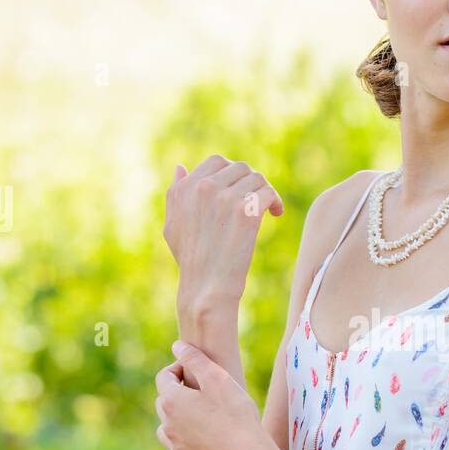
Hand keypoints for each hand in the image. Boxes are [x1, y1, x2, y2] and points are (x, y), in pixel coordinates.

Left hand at [155, 341, 262, 449]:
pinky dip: (178, 445)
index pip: (164, 376)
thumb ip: (194, 359)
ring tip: (200, 416)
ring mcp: (174, 446)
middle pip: (164, 401)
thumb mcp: (217, 378)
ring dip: (177, 419)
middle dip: (178, 393)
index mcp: (171, 400)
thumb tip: (177, 346)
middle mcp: (167, 424)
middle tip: (204, 391)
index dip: (179, 368)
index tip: (197, 370)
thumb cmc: (235, 414)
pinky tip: (192, 443)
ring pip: (166, 427)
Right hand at [163, 155, 283, 305]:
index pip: (216, 162)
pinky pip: (268, 192)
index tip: (241, 190)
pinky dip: (275, 201)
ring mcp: (225, 197)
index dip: (233, 173)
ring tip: (268, 209)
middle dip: (251, 182)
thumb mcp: (173, 225)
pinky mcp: (246, 210)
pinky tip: (276, 214)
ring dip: (265, 192)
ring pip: (257, 179)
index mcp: (184, 188)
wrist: (206, 287)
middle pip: (240, 168)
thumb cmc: (191, 261)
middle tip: (257, 200)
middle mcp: (203, 187)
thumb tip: (180, 167)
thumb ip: (176, 192)